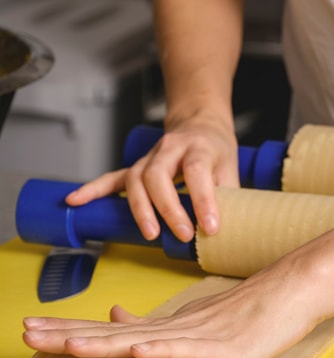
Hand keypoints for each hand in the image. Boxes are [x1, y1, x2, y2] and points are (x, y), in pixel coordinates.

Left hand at [22, 262, 315, 357]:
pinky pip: (189, 349)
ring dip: (103, 342)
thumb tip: (115, 315)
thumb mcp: (197, 317)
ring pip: (144, 340)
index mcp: (169, 323)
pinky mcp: (225, 343)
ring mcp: (200, 334)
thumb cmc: (246, 307)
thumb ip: (157, 322)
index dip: (72, 329)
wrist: (288, 289)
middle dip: (68, 334)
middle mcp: (177, 326)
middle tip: (28, 333)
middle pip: (115, 334)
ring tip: (66, 342)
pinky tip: (138, 350)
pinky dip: (162, 349)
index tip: (36, 329)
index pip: (111, 329)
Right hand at [65, 118, 239, 241]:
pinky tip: (77, 201)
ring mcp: (150, 157)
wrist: (199, 123)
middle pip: (159, 175)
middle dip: (168, 207)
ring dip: (140, 208)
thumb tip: (227, 234)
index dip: (203, 200)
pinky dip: (94, 189)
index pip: (197, 171)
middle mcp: (171, 149)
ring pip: (136, 178)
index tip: (210, 227)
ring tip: (150, 234)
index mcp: (199, 148)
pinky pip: (112, 177)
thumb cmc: (216, 149)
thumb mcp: (231, 168)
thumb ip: (228, 198)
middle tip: (182, 234)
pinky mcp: (137, 166)